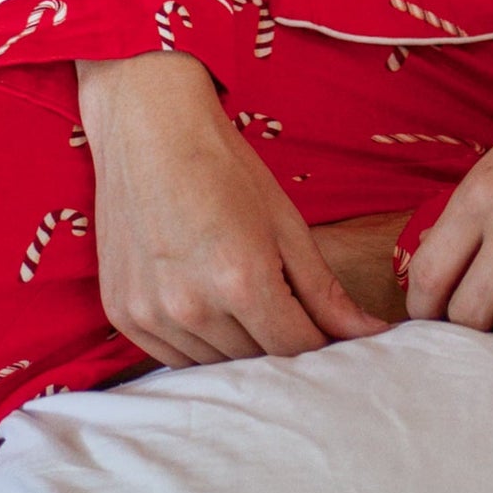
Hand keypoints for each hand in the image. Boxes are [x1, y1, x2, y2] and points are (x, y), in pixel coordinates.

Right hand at [77, 51, 386, 366]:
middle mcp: (192, 307)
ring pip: (213, 363)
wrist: (147, 129)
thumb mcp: (285, 222)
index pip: (295, 347)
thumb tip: (370, 333)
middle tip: (281, 302)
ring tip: (238, 295)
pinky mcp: (122, 314)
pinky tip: (202, 302)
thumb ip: (324, 289)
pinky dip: (195, 342)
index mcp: (241, 280)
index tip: (325, 328)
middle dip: (278, 338)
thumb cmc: (223, 166)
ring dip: (236, 343)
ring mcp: (151, 314)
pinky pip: (172, 355)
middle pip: (256, 359)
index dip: (319, 341)